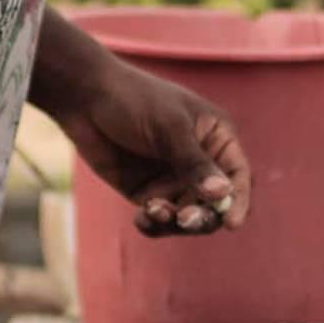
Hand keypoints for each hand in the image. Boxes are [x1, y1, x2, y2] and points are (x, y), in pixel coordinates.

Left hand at [52, 55, 251, 236]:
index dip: (237, 201)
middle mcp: (199, 162)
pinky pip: (160, 218)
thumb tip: (222, 193)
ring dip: (175, 221)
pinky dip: (155, 224)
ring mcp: (173, 179)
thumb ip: (194, 163)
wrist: (85, 98)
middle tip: (184, 218)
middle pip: (216, 204)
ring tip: (152, 210)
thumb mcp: (168, 128)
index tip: (231, 223)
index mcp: (216, 138)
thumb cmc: (134, 100)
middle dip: (203, 216)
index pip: (238, 176)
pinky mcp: (148, 192)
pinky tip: (141, 218)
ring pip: (188, 216)